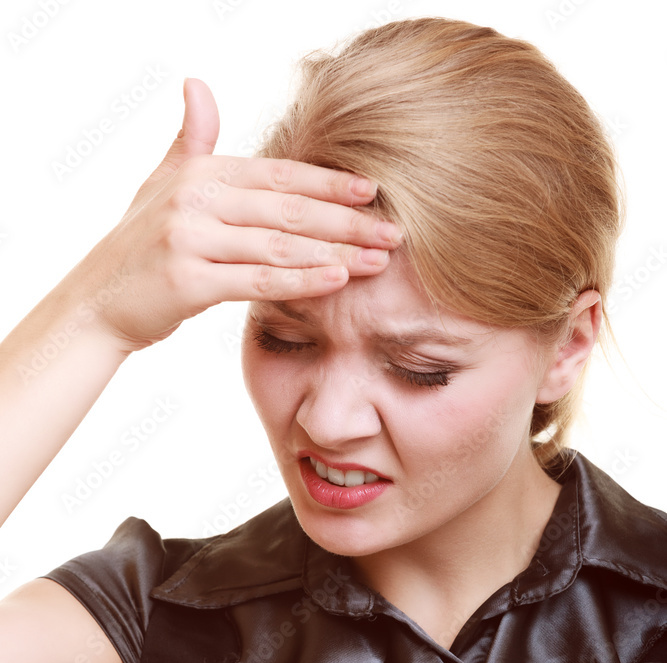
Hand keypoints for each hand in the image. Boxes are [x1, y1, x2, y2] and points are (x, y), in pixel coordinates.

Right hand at [77, 78, 402, 353]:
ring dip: (335, 253)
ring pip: (279, 244)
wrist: (99, 299)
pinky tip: (337, 281)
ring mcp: (190, 239)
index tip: (372, 191)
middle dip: (346, 221)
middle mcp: (196, 200)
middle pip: (287, 209)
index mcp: (202, 174)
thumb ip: (193, 140)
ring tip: (377, 261)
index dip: (328, 182)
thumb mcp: (164, 183)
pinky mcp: (188, 281)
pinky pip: (257, 280)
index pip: (278, 175)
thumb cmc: (139, 243)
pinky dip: (301, 280)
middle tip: (392, 233)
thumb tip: (196, 83)